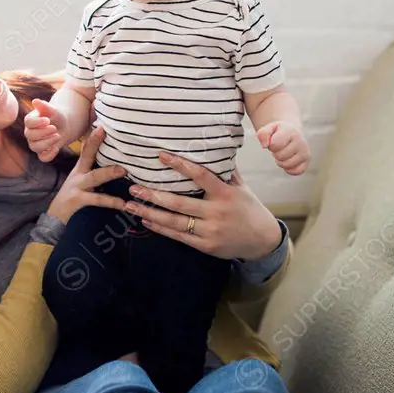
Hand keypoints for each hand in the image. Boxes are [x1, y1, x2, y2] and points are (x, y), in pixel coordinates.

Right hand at [24, 99, 69, 162]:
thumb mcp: (52, 109)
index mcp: (30, 121)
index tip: (48, 120)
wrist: (63, 126)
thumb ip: (44, 106)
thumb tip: (35, 101)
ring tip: (58, 135)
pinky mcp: (42, 152)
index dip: (37, 122)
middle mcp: (30, 133)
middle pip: (30, 136)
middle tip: (54, 128)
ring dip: (47, 142)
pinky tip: (57, 148)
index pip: (28, 123)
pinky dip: (50, 154)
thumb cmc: (56, 116)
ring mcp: (35, 144)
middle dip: (43, 132)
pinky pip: (43, 158)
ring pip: (35, 148)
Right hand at [47, 127, 126, 223]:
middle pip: (87, 154)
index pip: (87, 147)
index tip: (101, 121)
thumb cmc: (73, 199)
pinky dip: (111, 202)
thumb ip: (96, 172)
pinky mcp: (78, 199)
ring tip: (123, 170)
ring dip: (109, 172)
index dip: (93, 134)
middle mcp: (78, 174)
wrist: (55, 218)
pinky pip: (97, 200)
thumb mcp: (82, 182)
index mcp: (80, 168)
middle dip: (94, 142)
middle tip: (104, 130)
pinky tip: (123, 203)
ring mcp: (77, 186)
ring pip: (94, 177)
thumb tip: (116, 165)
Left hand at [123, 153, 281, 260]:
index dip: (180, 165)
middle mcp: (216, 212)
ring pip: (174, 221)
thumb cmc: (249, 209)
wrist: (262, 241)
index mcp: (225, 193)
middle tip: (133, 188)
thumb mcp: (241, 187)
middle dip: (153, 195)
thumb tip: (215, 147)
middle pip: (179, 203)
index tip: (161, 156)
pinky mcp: (205, 245)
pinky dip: (160, 228)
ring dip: (150, 213)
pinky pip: (178, 236)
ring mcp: (210, 230)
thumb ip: (226, 170)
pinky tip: (146, 220)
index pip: (200, 175)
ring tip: (130, 206)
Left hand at [256, 121, 310, 175]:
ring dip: (281, 161)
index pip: (275, 145)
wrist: (292, 133)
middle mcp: (301, 142)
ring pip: (286, 165)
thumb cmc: (278, 132)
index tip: (274, 141)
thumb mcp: (268, 129)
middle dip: (276, 153)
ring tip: (283, 153)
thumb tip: (265, 145)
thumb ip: (262, 134)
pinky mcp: (306, 162)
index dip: (271, 145)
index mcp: (291, 132)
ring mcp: (305, 152)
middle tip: (280, 148)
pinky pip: (295, 171)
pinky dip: (288, 169)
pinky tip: (288, 160)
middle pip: (279, 156)